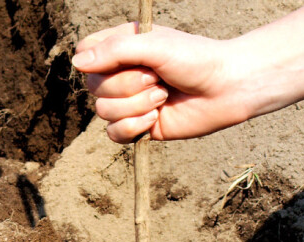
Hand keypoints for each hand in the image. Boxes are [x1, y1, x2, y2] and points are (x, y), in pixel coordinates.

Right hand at [72, 23, 250, 142]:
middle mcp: (121, 74)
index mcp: (121, 47)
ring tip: (163, 96)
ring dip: (136, 106)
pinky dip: (134, 127)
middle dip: (126, 86)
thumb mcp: (154, 46)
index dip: (95, 61)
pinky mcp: (138, 126)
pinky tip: (156, 118)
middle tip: (157, 78)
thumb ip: (115, 51)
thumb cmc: (196, 59)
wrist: (227, 89)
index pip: (84, 53)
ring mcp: (128, 101)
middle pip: (93, 86)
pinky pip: (114, 134)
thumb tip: (76, 63)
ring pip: (103, 112)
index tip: (121, 59)